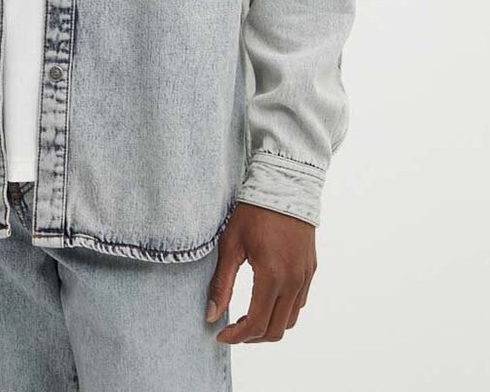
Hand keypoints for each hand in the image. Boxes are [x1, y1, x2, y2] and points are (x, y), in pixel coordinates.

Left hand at [204, 202, 315, 342]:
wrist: (284, 185)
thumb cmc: (253, 211)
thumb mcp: (230, 244)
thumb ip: (221, 283)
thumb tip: (211, 316)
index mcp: (272, 276)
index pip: (256, 324)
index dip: (237, 336)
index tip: (221, 335)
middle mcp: (293, 281)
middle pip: (276, 330)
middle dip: (252, 337)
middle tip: (233, 329)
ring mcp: (305, 276)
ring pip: (290, 320)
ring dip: (270, 326)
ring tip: (248, 316)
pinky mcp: (310, 269)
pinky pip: (299, 302)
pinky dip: (283, 311)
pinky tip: (265, 299)